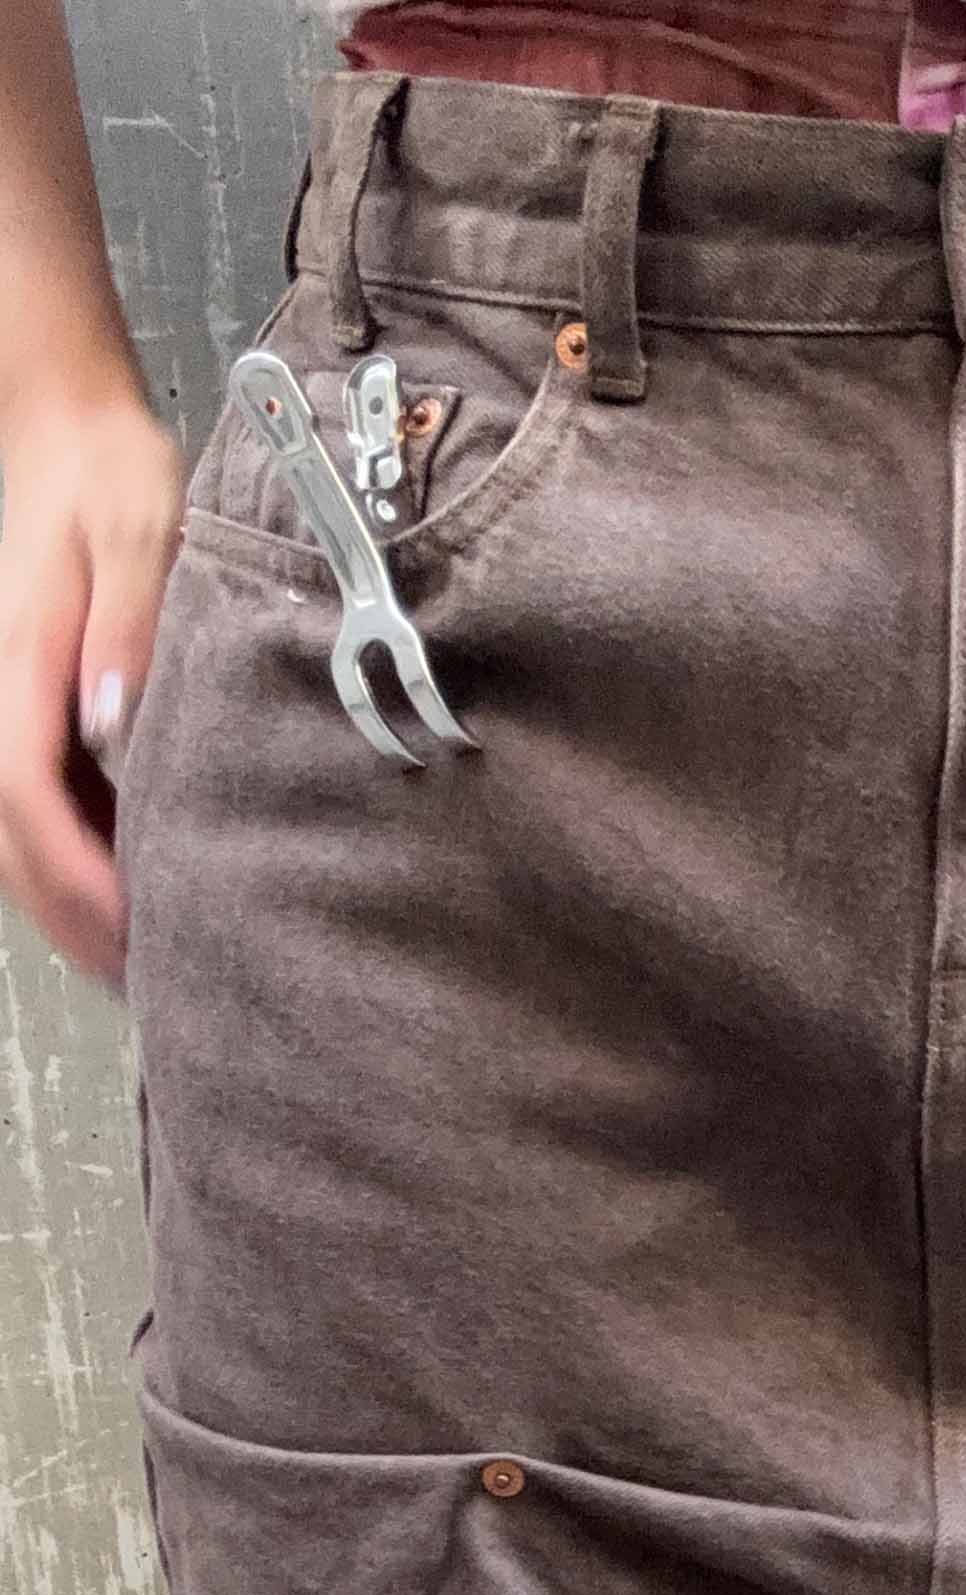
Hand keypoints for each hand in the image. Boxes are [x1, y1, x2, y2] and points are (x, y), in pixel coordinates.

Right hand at [0, 394, 182, 990]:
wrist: (64, 429)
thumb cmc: (113, 475)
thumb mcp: (141, 531)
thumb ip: (130, 624)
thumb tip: (108, 723)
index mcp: (21, 661)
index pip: (28, 793)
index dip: (78, 875)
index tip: (134, 933)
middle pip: (12, 837)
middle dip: (72, 919)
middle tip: (147, 989)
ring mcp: (5, 702)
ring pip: (12, 834)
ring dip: (64, 906)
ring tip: (135, 972)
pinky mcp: (23, 707)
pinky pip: (30, 808)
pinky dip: (63, 867)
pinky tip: (117, 908)